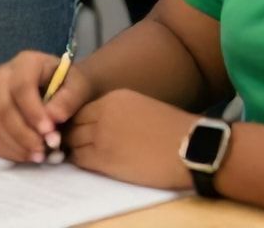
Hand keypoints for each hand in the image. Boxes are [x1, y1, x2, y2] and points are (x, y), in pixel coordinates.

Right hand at [0, 50, 94, 162]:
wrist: (62, 86)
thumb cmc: (70, 84)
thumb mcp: (79, 86)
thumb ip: (69, 99)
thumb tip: (53, 117)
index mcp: (25, 63)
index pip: (21, 86)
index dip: (33, 111)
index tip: (50, 132)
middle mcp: (2, 76)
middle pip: (2, 107)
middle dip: (22, 133)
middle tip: (43, 150)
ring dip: (15, 145)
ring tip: (39, 157)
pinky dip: (6, 150)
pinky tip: (26, 156)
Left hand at [66, 89, 197, 190]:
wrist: (192, 147)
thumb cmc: (175, 131)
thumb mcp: (142, 109)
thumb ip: (119, 113)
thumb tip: (105, 125)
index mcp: (115, 99)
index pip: (82, 109)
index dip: (78, 122)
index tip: (80, 132)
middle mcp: (103, 113)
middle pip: (73, 124)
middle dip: (71, 134)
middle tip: (74, 145)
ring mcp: (101, 135)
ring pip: (72, 141)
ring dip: (72, 149)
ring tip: (81, 156)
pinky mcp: (104, 158)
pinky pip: (79, 158)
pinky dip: (78, 161)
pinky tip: (88, 165)